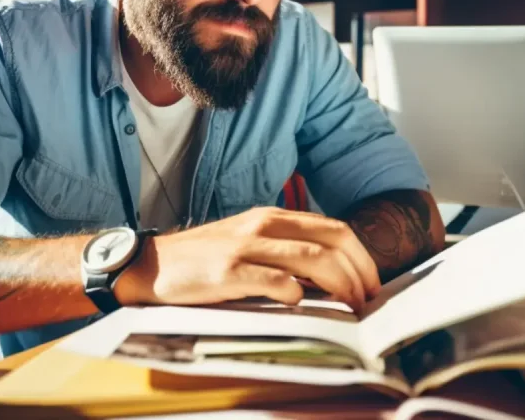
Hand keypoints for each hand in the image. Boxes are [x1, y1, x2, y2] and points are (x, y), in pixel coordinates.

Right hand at [113, 207, 379, 311]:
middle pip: (334, 241)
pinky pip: (275, 281)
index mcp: (273, 217)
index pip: (336, 229)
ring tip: (350, 306)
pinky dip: (296, 294)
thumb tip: (330, 274)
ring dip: (341, 285)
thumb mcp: (249, 240)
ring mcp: (246, 247)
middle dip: (360, 271)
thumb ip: (285, 248)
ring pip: (313, 259)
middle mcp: (264, 225)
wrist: (152, 265)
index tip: (372, 283)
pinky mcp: (228, 272)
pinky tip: (300, 306)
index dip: (363, 257)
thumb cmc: (204, 258)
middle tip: (368, 299)